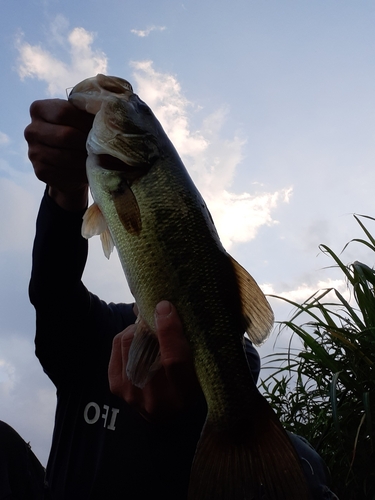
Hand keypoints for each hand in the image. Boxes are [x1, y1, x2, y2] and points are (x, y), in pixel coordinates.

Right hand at [24, 99, 93, 210]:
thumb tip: (106, 115)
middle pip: (65, 135)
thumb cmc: (79, 134)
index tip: (100, 129)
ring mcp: (33, 152)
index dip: (85, 122)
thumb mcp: (81, 118)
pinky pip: (64, 173)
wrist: (71, 164)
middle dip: (87, 142)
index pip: (63, 112)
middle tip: (102, 147)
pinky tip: (88, 170)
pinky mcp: (40, 171)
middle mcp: (31, 130)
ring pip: (66, 157)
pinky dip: (80, 174)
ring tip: (98, 158)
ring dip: (86, 160)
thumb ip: (87, 113)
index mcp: (39, 109)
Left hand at [108, 301, 200, 421]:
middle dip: (149, 324)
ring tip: (148, 329)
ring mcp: (132, 394)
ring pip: (128, 341)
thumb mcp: (198, 368)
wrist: (167, 415)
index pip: (175, 360)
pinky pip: (118, 345)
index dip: (169, 331)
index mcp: (185, 393)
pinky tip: (138, 339)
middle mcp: (156, 398)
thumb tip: (163, 306)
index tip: (166, 307)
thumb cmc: (189, 384)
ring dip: (138, 329)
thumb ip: (186, 342)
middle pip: (145, 348)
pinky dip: (127, 335)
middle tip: (157, 314)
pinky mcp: (116, 386)